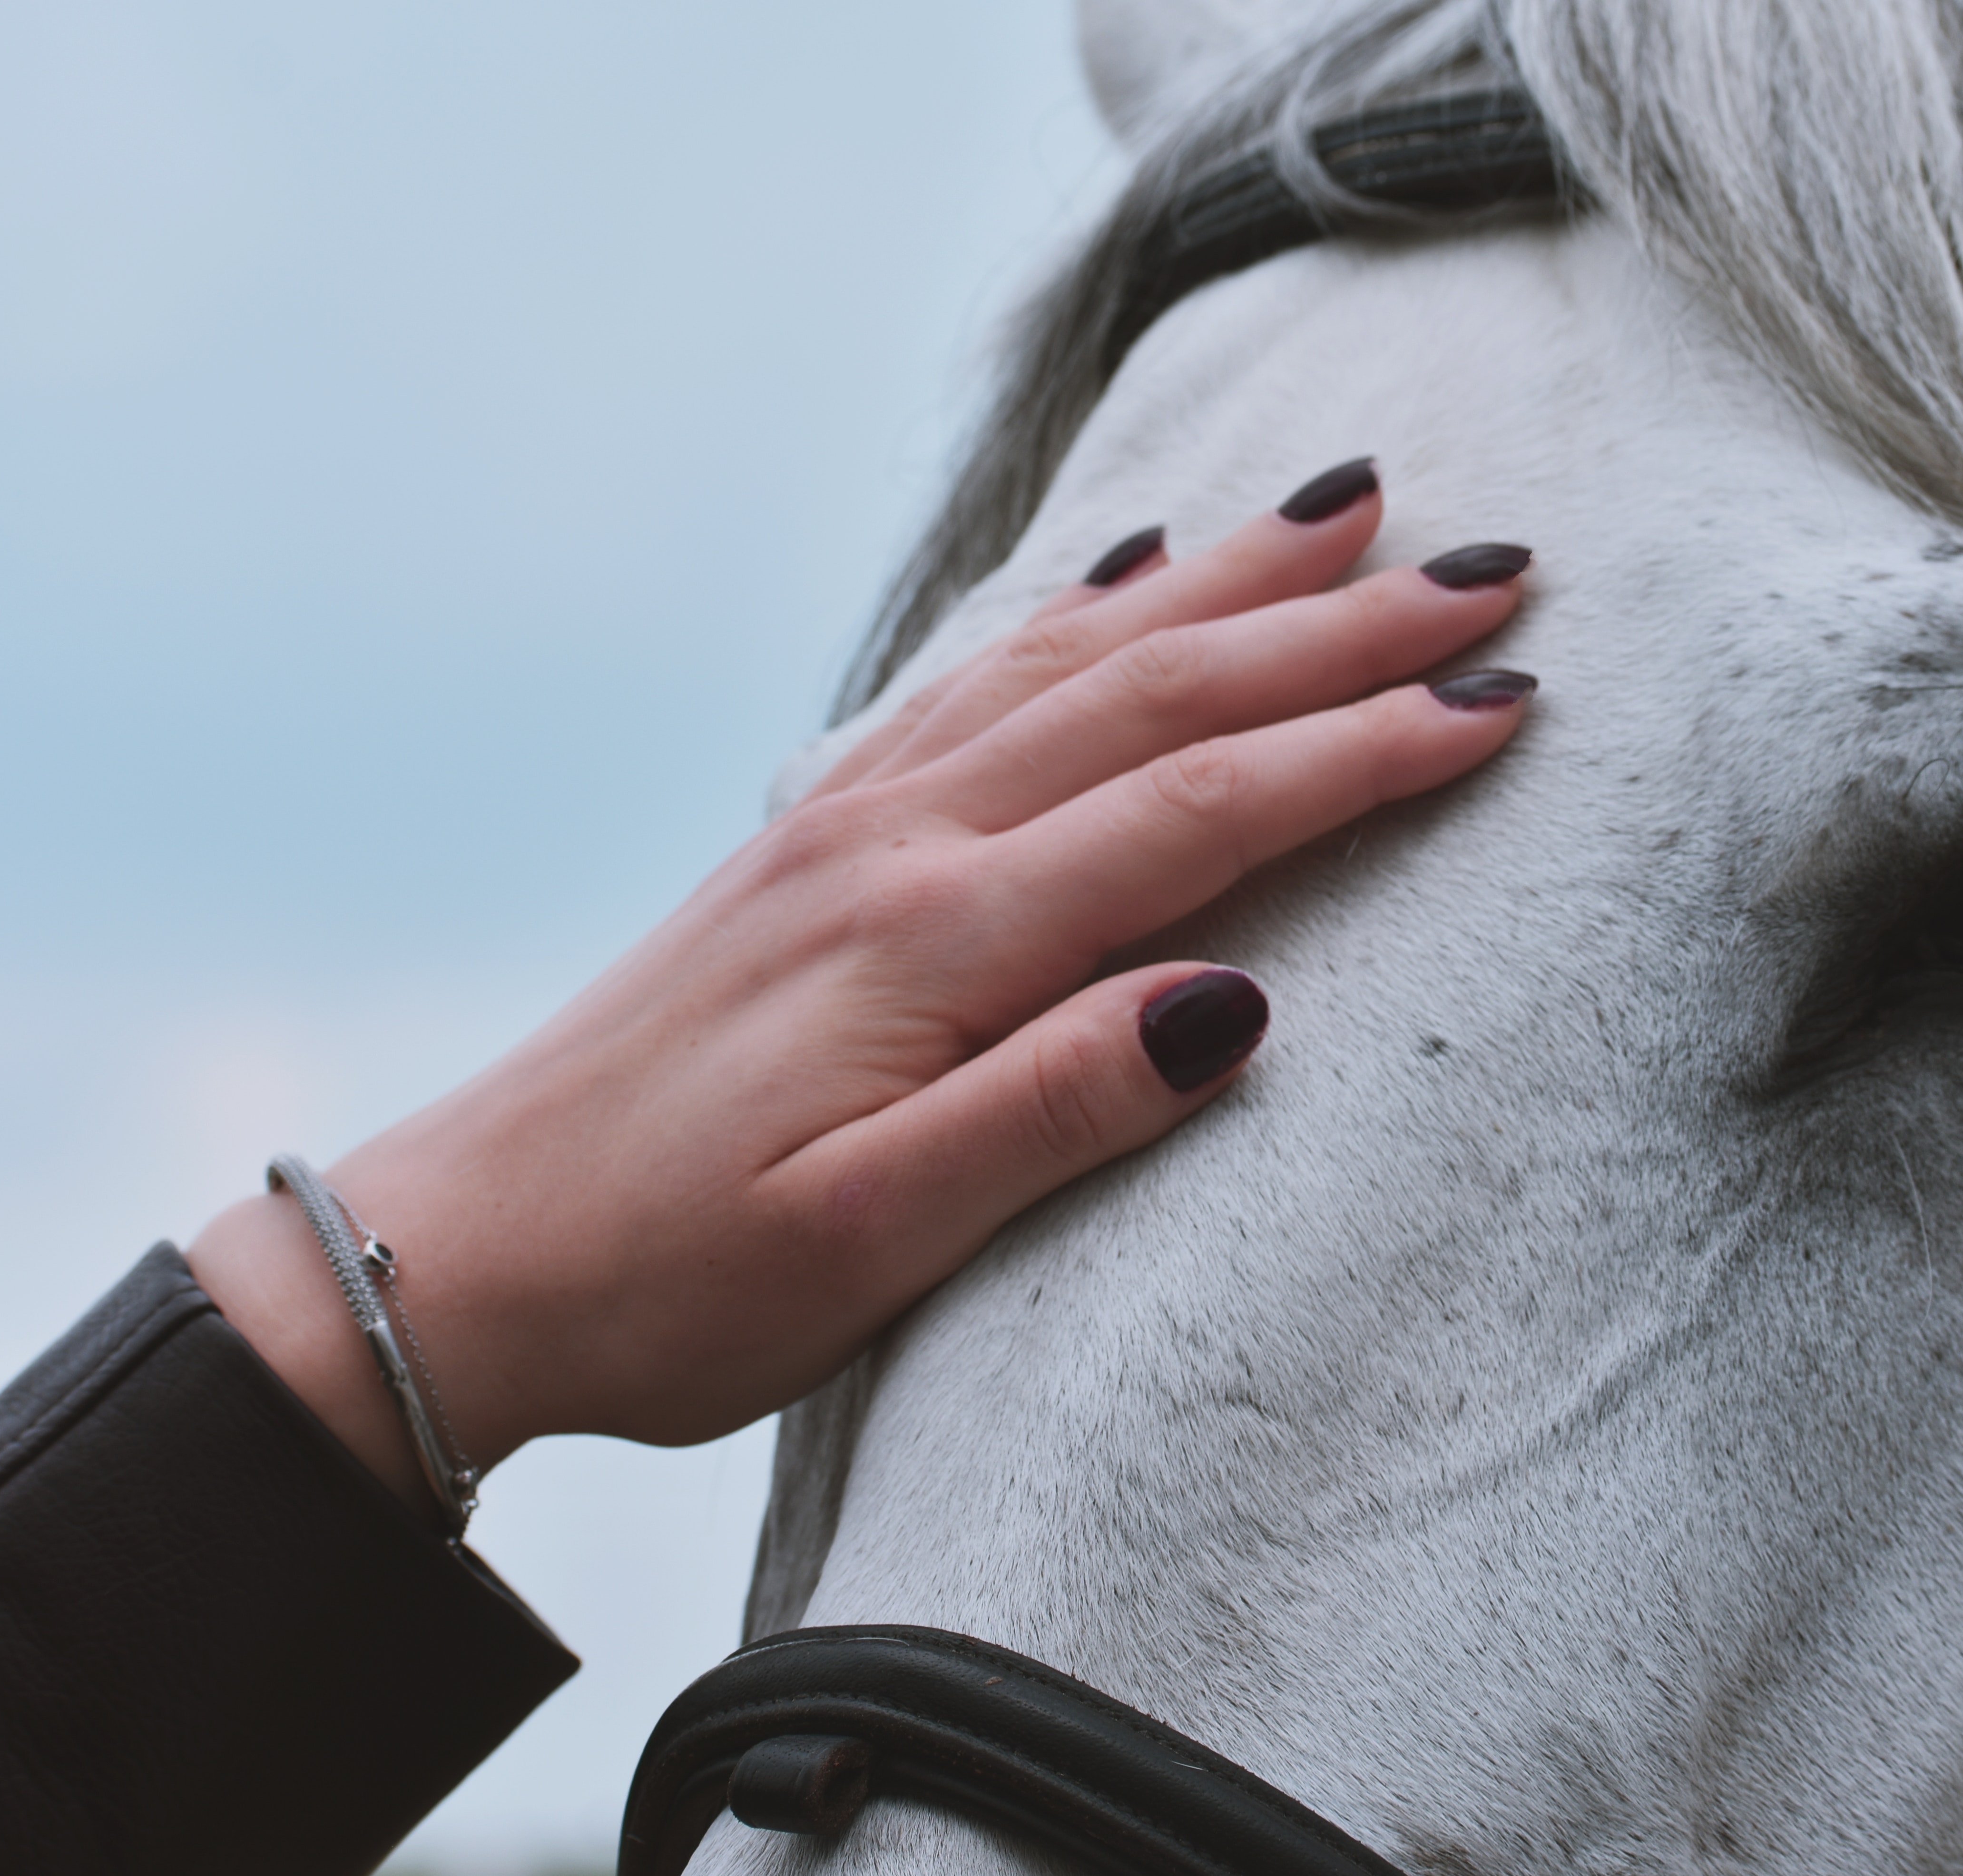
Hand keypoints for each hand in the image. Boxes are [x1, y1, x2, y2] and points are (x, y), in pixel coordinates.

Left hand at [187, 461, 1535, 1520]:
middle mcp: (900, 841)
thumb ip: (1053, 1113)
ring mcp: (851, 822)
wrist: (461, 1254)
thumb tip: (1233, 1004)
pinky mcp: (816, 839)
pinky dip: (1077, 613)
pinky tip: (1129, 574)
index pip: (1198, 806)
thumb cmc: (669, 1279)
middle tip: (1490, 566)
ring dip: (1224, 584)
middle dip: (1336, 626)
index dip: (1361, 746)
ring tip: (1343, 510)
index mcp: (936, 939)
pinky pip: (976, 682)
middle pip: (1158, 694)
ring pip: (1075, 659)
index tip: (1501, 697)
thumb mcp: (866, 1244)